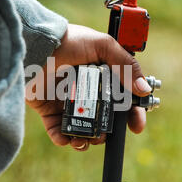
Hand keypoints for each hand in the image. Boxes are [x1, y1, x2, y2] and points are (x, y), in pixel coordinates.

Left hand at [25, 24, 151, 150]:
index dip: (133, 114)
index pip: (124, 100)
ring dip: (88, 139)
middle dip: (109, 132)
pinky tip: (67, 138)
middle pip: (105, 119)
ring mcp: (68, 102)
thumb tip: (144, 90)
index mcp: (103, 77)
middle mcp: (87, 91)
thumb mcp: (103, 45)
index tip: (136, 126)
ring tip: (86, 140)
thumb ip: (126, 66)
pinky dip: (63, 139)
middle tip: (105, 135)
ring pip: (83, 128)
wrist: (37, 46)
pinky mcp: (49, 110)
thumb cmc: (69, 41)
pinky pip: (58, 131)